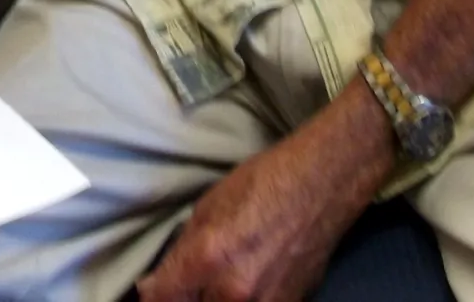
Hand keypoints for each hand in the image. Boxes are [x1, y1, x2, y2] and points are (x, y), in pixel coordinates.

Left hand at [138, 85, 394, 301]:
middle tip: (182, 284)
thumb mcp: (208, 208)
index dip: (151, 295)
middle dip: (182, 299)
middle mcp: (236, 291)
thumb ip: (180, 253)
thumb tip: (154, 284)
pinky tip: (238, 284)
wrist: (322, 184)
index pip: (163, 298)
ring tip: (211, 282)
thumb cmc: (265, 183)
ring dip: (210, 300)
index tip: (151, 289)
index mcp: (210, 258)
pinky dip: (238, 301)